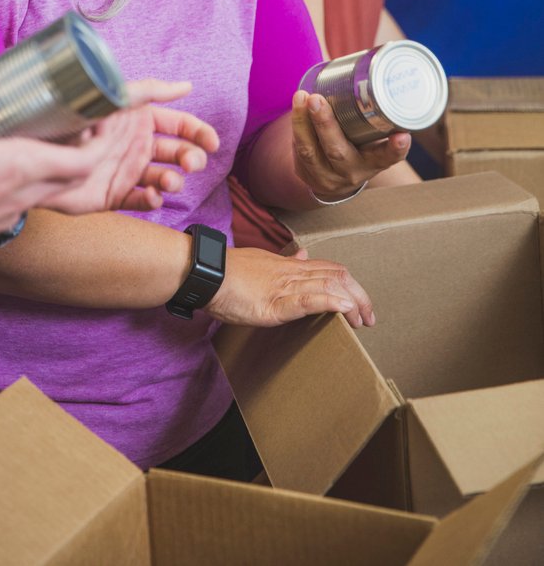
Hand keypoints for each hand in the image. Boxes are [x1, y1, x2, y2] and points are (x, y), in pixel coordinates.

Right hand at [0, 66, 140, 276]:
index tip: (100, 121)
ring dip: (60, 167)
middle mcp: (23, 194)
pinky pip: (28, 200)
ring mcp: (9, 213)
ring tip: (48, 138)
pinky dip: (35, 181)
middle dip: (88, 152)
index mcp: (19, 168)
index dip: (102, 142)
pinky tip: (11, 164)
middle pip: (75, 176)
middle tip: (81, 125)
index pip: (84, 161)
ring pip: (52, 190)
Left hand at [42, 78, 218, 214]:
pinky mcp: (114, 196)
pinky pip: (140, 201)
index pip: (180, 125)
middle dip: (191, 157)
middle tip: (190, 163)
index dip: (199, 133)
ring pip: (164, 178)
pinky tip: (150, 196)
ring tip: (167, 182)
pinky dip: (151, 201)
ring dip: (173, 180)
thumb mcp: (115, 99)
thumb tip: (187, 84)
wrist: (40, 155)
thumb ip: (151, 90)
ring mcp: (127, 171)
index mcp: (140, 120)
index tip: (212, 142)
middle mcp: (137, 145)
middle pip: (178, 152)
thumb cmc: (74, 120)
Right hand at [206, 245, 374, 329]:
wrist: (206, 273)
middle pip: (337, 276)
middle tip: (369, 317)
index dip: (349, 284)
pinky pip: (307, 299)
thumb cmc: (228, 272)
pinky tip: (343, 309)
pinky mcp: (275, 303)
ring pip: (328, 286)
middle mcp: (292, 273)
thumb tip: (303, 256)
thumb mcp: (262, 262)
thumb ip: (285, 262)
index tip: (359, 303)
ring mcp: (285, 286)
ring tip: (363, 319)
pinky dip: (329, 302)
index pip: (329, 269)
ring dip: (351, 303)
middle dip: (359, 297)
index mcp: (289, 266)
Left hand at [292, 89, 410, 201]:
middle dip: (326, 125)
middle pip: (338, 152)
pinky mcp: (305, 171)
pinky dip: (297, 125)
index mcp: (373, 163)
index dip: (395, 149)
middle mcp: (351, 171)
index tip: (403, 136)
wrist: (334, 183)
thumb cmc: (358, 149)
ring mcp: (325, 174)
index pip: (387, 158)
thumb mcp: (372, 141)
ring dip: (302, 122)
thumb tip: (377, 65)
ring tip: (302, 96)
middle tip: (317, 99)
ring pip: (310, 150)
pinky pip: (298, 148)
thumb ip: (376, 114)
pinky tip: (297, 104)